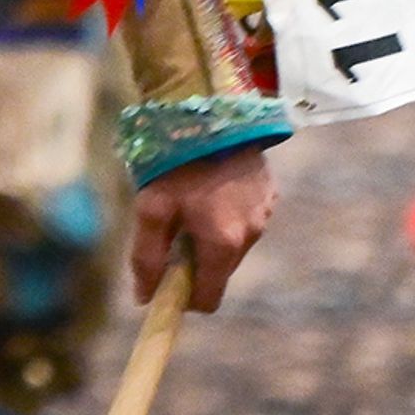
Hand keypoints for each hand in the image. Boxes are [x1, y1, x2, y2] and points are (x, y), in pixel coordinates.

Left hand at [127, 145, 273, 313]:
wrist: (214, 114)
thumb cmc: (177, 163)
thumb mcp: (151, 209)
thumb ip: (147, 257)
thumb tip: (144, 297)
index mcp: (223, 243)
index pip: (209, 299)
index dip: (185, 298)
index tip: (166, 282)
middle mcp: (251, 235)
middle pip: (219, 272)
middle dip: (195, 262)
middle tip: (173, 231)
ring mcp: (265, 215)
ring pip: (232, 246)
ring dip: (211, 237)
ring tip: (191, 203)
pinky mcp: (270, 196)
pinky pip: (245, 221)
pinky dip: (226, 217)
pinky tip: (210, 189)